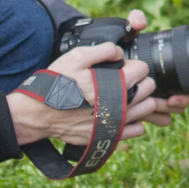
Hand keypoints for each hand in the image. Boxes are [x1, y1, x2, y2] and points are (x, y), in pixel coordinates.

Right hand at [6, 10, 188, 145]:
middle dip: (140, 80)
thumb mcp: (76, 57)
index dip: (133, 64)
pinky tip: (121, 113)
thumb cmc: (57, 83)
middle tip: (124, 79)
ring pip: (147, 108)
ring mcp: (117, 123)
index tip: (122, 66)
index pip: (142, 70)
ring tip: (125, 95)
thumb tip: (120, 52)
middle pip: (149, 88)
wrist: (39, 114)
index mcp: (115, 84)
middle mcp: (121, 105)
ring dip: (141, 99)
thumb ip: (103, 50)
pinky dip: (134, 120)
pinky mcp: (111, 137)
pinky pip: (138, 129)